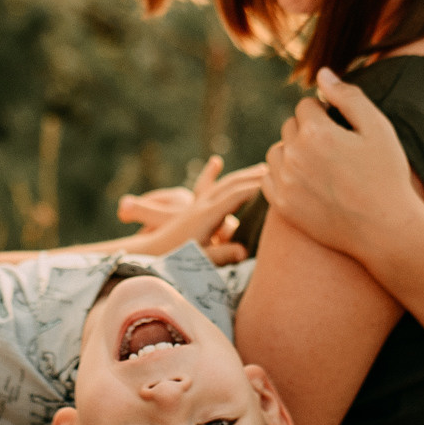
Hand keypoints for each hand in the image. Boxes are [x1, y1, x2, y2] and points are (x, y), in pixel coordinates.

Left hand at [118, 155, 266, 263]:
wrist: (146, 253)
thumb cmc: (172, 260)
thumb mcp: (200, 261)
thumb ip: (222, 256)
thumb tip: (245, 252)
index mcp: (205, 216)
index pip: (235, 196)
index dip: (256, 189)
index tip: (277, 183)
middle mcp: (201, 206)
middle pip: (232, 185)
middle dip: (254, 177)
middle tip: (277, 171)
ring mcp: (195, 206)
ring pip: (222, 184)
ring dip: (241, 175)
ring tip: (260, 170)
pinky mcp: (191, 209)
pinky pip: (205, 186)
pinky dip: (214, 174)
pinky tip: (215, 163)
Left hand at [264, 68, 421, 265]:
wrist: (386, 230)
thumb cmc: (386, 175)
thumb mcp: (377, 128)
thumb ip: (348, 96)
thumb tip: (322, 73)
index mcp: (316, 132)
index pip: (307, 105)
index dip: (327, 114)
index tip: (344, 131)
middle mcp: (294, 155)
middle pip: (291, 126)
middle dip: (309, 131)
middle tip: (337, 151)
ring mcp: (285, 183)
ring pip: (277, 151)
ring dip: (293, 152)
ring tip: (322, 166)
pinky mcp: (283, 206)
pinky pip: (269, 178)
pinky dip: (283, 175)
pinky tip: (306, 181)